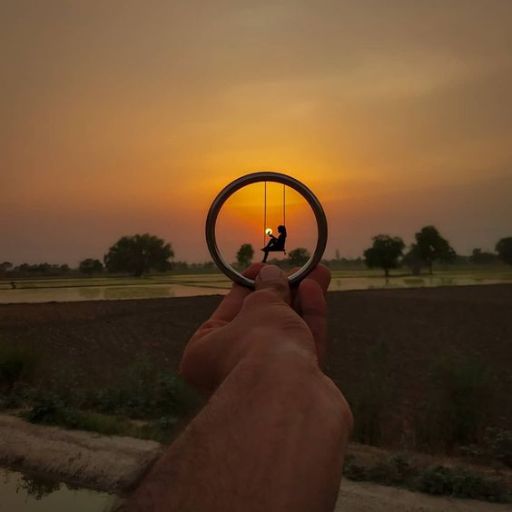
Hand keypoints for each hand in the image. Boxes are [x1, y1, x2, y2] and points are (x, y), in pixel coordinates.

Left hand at [180, 263, 330, 392]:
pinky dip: (310, 318)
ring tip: (317, 273)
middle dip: (281, 292)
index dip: (247, 285)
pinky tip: (316, 290)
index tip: (264, 266)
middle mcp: (231, 369)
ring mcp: (265, 381)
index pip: (226, 311)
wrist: (288, 398)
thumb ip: (268, 289)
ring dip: (300, 301)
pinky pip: (302, 346)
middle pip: (260, 322)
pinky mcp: (296, 388)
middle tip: (295, 269)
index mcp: (203, 352)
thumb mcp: (260, 306)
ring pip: (285, 333)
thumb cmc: (258, 346)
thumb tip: (271, 274)